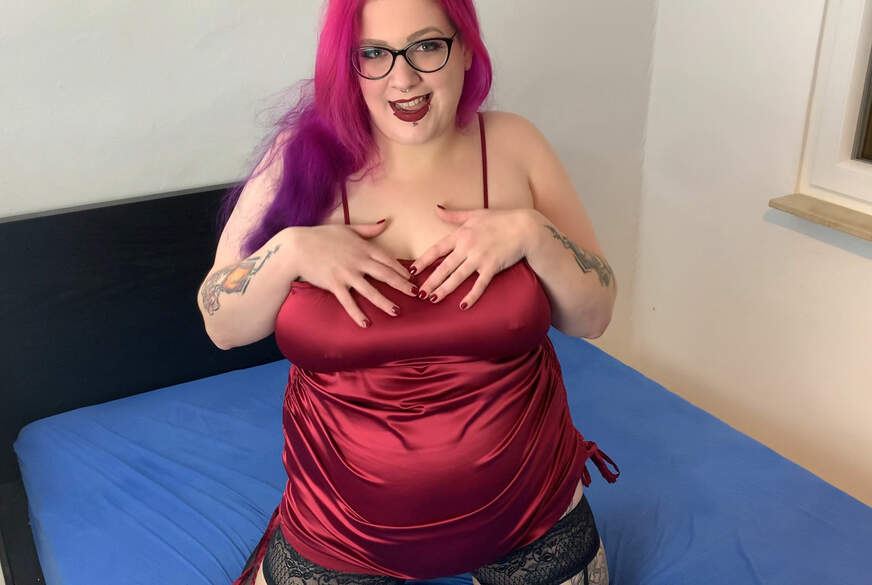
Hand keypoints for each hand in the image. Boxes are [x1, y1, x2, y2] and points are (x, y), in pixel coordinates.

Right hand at [293, 221, 417, 327]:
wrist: (297, 247)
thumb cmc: (322, 235)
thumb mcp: (348, 228)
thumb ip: (369, 229)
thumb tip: (386, 222)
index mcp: (363, 247)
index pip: (387, 259)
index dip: (401, 269)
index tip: (412, 277)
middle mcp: (358, 261)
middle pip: (385, 275)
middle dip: (402, 286)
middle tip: (415, 294)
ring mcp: (347, 274)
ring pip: (370, 291)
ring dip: (385, 302)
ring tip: (397, 312)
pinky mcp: (335, 285)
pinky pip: (348, 302)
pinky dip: (357, 313)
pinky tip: (366, 324)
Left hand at [411, 204, 531, 309]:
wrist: (524, 227)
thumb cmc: (500, 219)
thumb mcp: (474, 214)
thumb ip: (454, 215)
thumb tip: (437, 209)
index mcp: (461, 234)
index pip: (437, 250)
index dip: (423, 261)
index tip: (412, 271)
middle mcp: (467, 247)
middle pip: (444, 267)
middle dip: (431, 281)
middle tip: (419, 294)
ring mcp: (479, 258)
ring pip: (457, 277)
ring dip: (444, 289)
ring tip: (433, 299)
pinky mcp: (492, 267)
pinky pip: (480, 284)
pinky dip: (471, 295)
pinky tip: (463, 306)